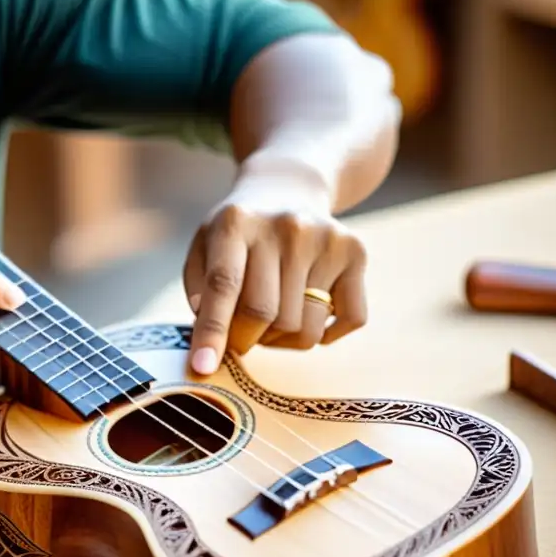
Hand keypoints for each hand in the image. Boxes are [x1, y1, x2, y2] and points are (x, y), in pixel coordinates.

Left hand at [182, 201, 367, 374]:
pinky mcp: (355, 252)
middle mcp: (285, 226)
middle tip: (242, 336)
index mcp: (236, 223)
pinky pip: (349, 320)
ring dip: (283, 341)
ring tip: (272, 321)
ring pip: (304, 328)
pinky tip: (308, 314)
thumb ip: (200, 291)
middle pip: (265, 315)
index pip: (225, 285)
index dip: (213, 332)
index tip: (203, 367)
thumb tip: (212, 337)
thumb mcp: (205, 248)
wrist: (288, 189)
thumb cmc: (239, 234)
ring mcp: (324, 237)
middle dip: (247, 340)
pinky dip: (326, 335)